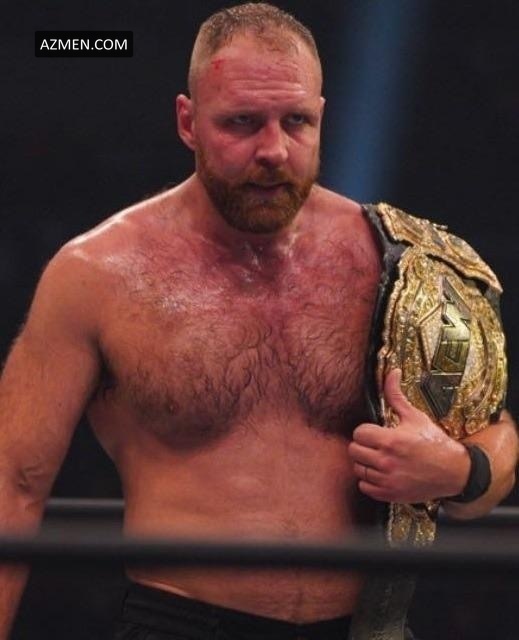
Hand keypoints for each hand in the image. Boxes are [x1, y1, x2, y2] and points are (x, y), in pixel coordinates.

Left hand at [348, 369, 470, 502]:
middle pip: (354, 451)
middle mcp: (386, 461)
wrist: (454, 471)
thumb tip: (391, 371)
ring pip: (357, 469)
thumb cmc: (433, 441)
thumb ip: (396, 395)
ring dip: (365, 463)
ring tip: (378, 458)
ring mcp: (388, 480)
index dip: (365, 431)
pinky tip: (381, 473)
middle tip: (375, 445)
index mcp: (391, 440)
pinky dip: (369, 481)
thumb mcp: (415, 416)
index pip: (358, 433)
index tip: (375, 432)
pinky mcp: (390, 495)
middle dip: (363, 445)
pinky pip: (364, 487)